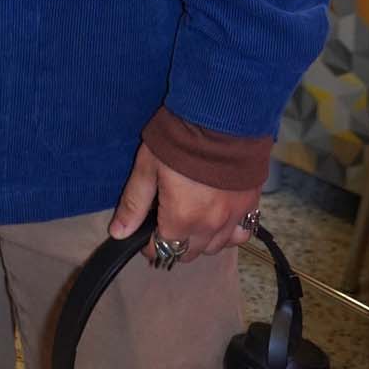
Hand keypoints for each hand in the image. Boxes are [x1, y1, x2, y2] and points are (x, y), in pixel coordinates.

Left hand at [109, 144, 260, 263]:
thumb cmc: (179, 138)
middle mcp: (210, 226)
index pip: (162, 250)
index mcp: (181, 219)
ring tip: (192, 218)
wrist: (221, 115)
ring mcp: (234, 217)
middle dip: (174, 243)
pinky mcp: (250, 204)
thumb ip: (134, 203)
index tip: (146, 229)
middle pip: (188, 253)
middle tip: (167, 220)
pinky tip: (220, 217)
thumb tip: (118, 233)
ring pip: (215, 247)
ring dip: (200, 240)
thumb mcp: (148, 167)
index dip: (149, 244)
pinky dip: (229, 232)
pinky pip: (240, 233)